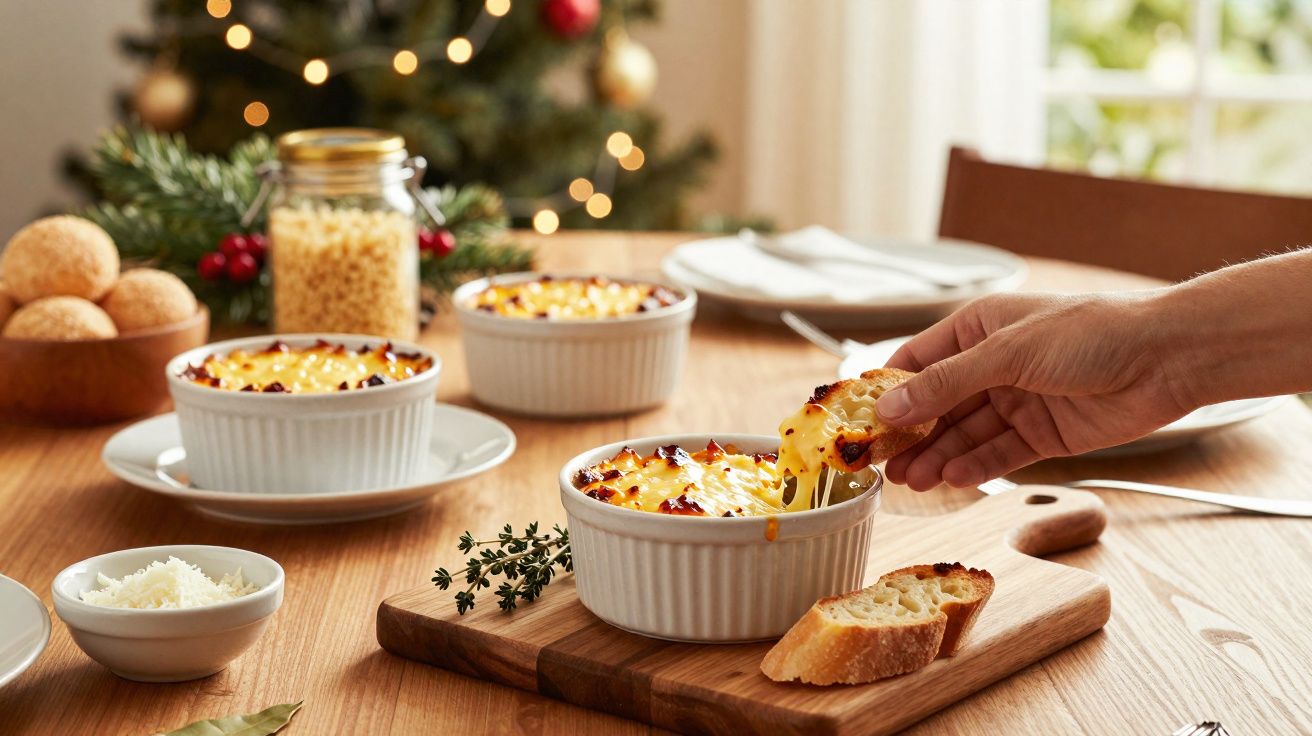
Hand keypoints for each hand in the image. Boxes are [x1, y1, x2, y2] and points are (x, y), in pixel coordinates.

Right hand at [876, 291, 1194, 489]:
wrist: (1166, 358)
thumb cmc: (1092, 332)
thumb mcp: (1006, 353)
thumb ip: (946, 384)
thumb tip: (890, 408)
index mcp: (977, 329)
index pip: (915, 363)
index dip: (885, 393)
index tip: (857, 423)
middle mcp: (992, 364)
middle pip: (936, 405)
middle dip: (908, 435)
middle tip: (879, 465)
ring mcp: (1017, 400)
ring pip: (963, 434)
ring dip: (936, 456)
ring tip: (910, 481)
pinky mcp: (1042, 433)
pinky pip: (998, 454)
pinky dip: (974, 467)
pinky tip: (951, 479)